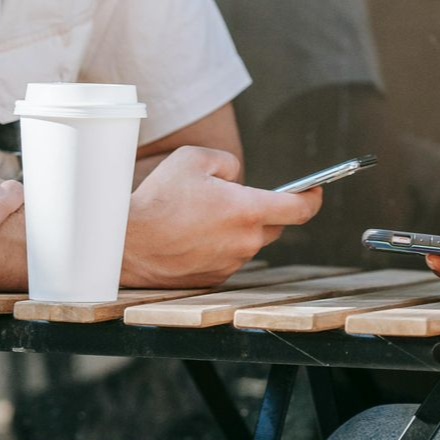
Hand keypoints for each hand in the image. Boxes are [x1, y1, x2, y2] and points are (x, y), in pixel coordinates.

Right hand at [122, 146, 323, 288]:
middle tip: (238, 198)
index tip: (315, 191)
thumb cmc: (158, 198)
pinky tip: (192, 236)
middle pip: (273, 226)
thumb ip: (229, 164)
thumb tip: (238, 180)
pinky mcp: (212, 280)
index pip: (299, 209)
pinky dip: (219, 247)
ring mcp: (229, 264)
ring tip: (203, 217)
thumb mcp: (195, 159)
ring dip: (238, 229)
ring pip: (248, 243)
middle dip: (265, 210)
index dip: (313, 198)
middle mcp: (244, 242)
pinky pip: (227, 259)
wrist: (123, 243)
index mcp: (247, 210)